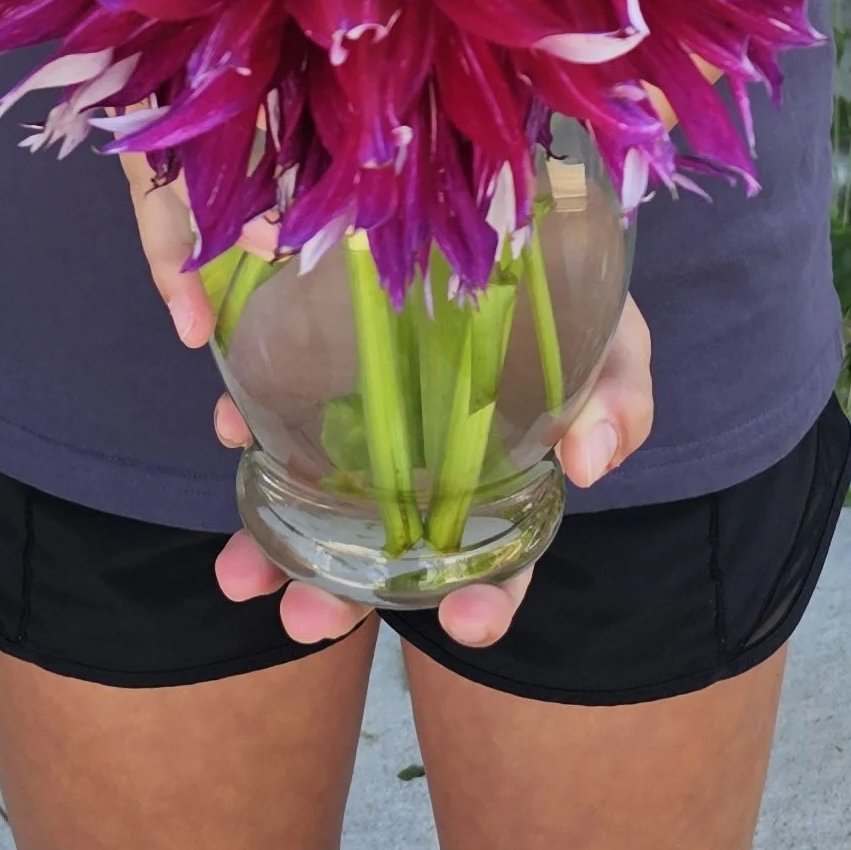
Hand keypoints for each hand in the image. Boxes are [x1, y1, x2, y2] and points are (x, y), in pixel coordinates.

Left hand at [212, 295, 653, 650]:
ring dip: (273, 551)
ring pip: (316, 511)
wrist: (510, 226)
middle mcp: (426, 478)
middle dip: (340, 599)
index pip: (497, 568)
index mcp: (502, 489)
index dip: (488, 604)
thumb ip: (616, 401)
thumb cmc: (572, 303)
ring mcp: (368, 434)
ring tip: (237, 576)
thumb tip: (592, 463)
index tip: (468, 624)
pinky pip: (278, 422)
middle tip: (306, 618)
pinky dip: (252, 436)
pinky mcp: (321, 381)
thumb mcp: (613, 344)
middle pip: (384, 560)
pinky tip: (235, 430)